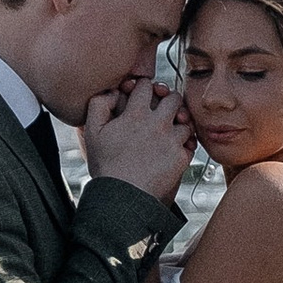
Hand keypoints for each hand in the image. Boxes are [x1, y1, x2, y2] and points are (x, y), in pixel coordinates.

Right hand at [81, 73, 191, 202]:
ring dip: (179, 124)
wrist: (122, 196)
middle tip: (162, 110)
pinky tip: (175, 148)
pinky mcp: (181, 157)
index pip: (147, 85)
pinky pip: (191, 143)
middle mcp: (157, 124)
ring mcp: (171, 141)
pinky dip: (185, 144)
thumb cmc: (106, 165)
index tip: (142, 96)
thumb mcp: (92, 132)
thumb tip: (113, 92)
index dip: (144, 87)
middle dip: (168, 100)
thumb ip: (98, 104)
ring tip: (170, 131)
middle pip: (174, 98)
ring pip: (186, 121)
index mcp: (135, 114)